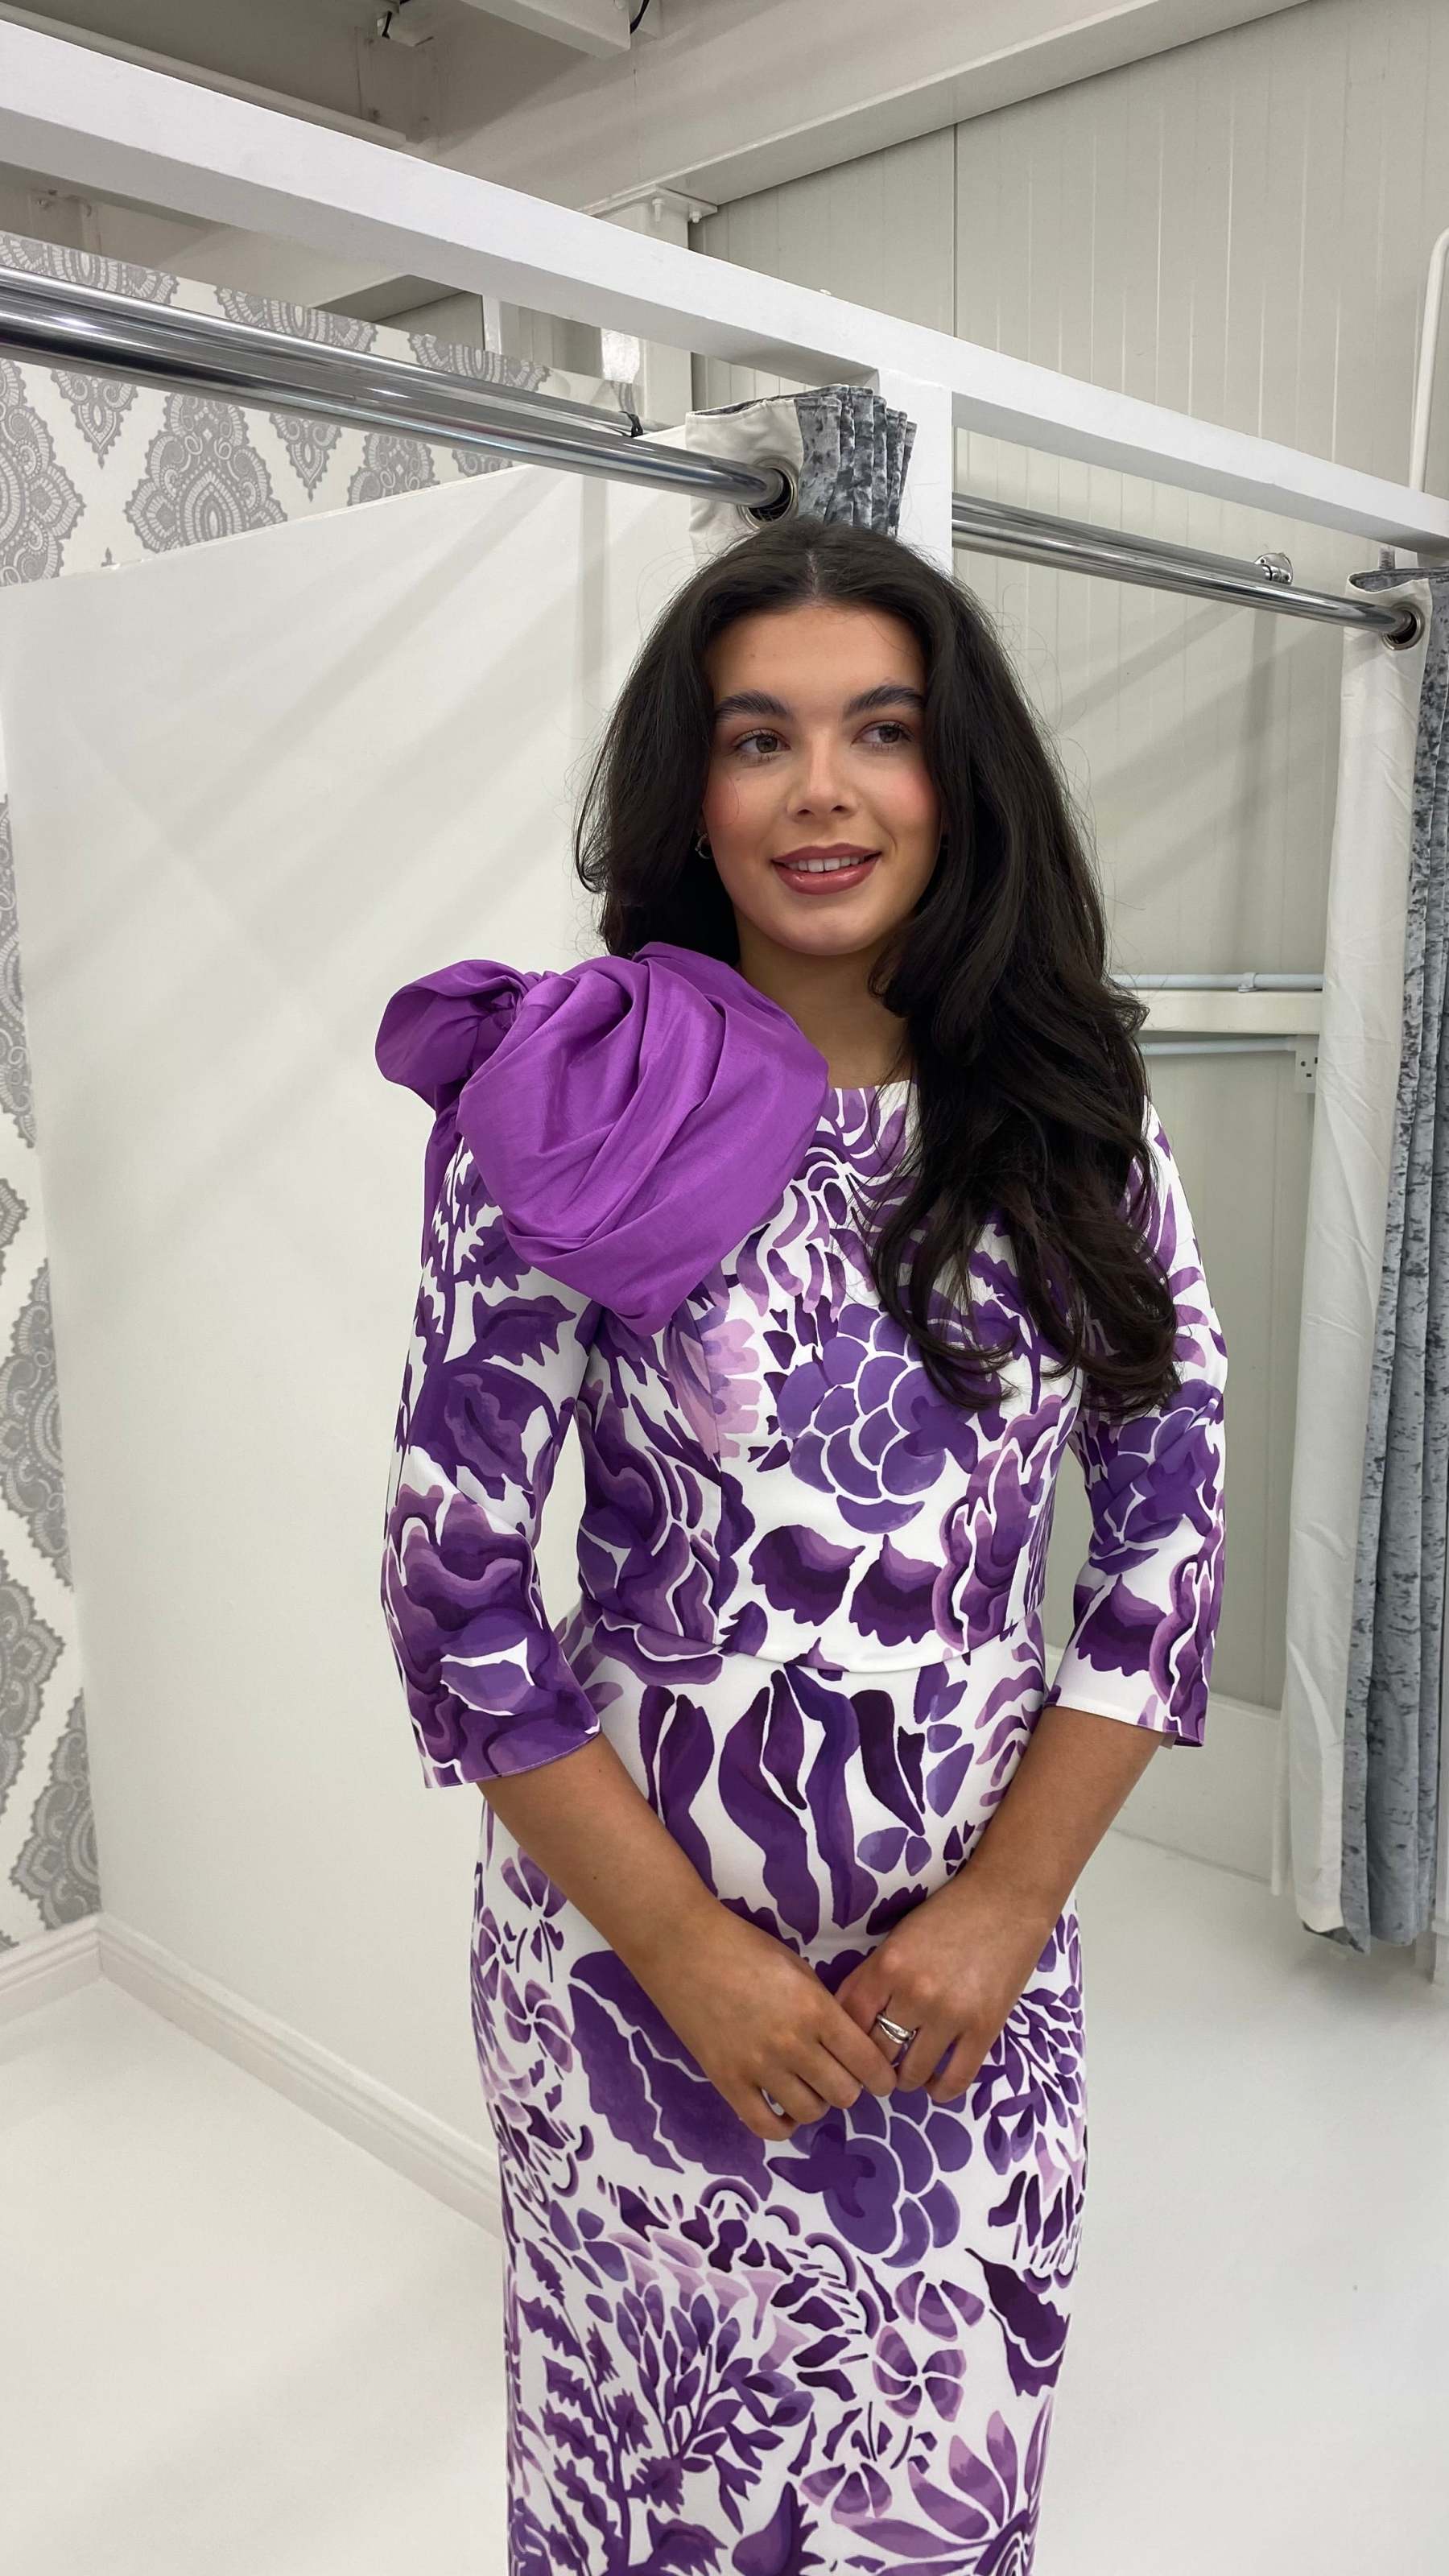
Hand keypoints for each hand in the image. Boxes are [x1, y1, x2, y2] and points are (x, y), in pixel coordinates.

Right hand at [630, 1902, 899, 2140]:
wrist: (684, 1947)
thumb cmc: (745, 1947)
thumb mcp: (799, 1969)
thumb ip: (824, 2009)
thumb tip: (844, 2045)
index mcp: (816, 2010)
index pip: (867, 2062)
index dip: (882, 2078)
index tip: (883, 2082)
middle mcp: (793, 2044)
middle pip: (844, 2094)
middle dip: (850, 2089)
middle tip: (840, 2077)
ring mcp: (758, 2067)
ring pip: (810, 2112)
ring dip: (816, 2102)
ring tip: (808, 2087)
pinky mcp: (727, 2081)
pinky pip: (765, 2126)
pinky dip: (783, 2125)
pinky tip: (784, 2111)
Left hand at [833, 1867, 1058, 2102]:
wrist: (1006, 1900)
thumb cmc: (947, 1914)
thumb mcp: (897, 1939)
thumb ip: (872, 1978)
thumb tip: (848, 2022)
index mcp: (886, 1966)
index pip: (848, 2023)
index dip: (845, 2043)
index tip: (849, 2050)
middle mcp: (914, 1994)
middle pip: (877, 2053)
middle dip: (874, 2064)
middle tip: (878, 2068)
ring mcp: (951, 2015)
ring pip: (911, 2073)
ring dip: (906, 2078)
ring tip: (908, 2072)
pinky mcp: (985, 2029)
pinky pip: (955, 2079)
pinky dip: (940, 2089)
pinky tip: (936, 2084)